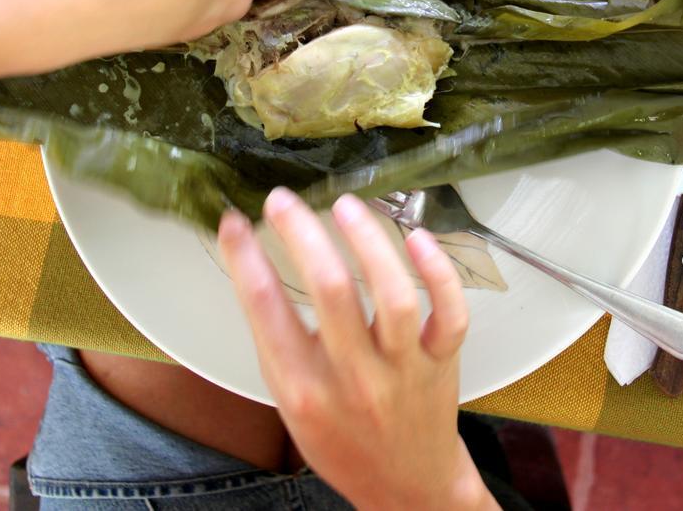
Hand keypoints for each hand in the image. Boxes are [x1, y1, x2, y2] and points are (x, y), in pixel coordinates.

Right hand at [218, 189, 497, 510]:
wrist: (404, 485)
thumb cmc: (341, 438)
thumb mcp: (290, 401)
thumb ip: (277, 342)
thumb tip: (252, 265)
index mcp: (304, 388)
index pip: (265, 311)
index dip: (244, 258)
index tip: (234, 221)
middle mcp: (353, 377)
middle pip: (330, 291)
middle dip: (302, 235)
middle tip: (284, 200)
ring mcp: (402, 368)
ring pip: (392, 296)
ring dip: (369, 243)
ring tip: (345, 206)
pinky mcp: (442, 361)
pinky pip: (448, 315)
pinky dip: (438, 273)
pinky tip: (418, 237)